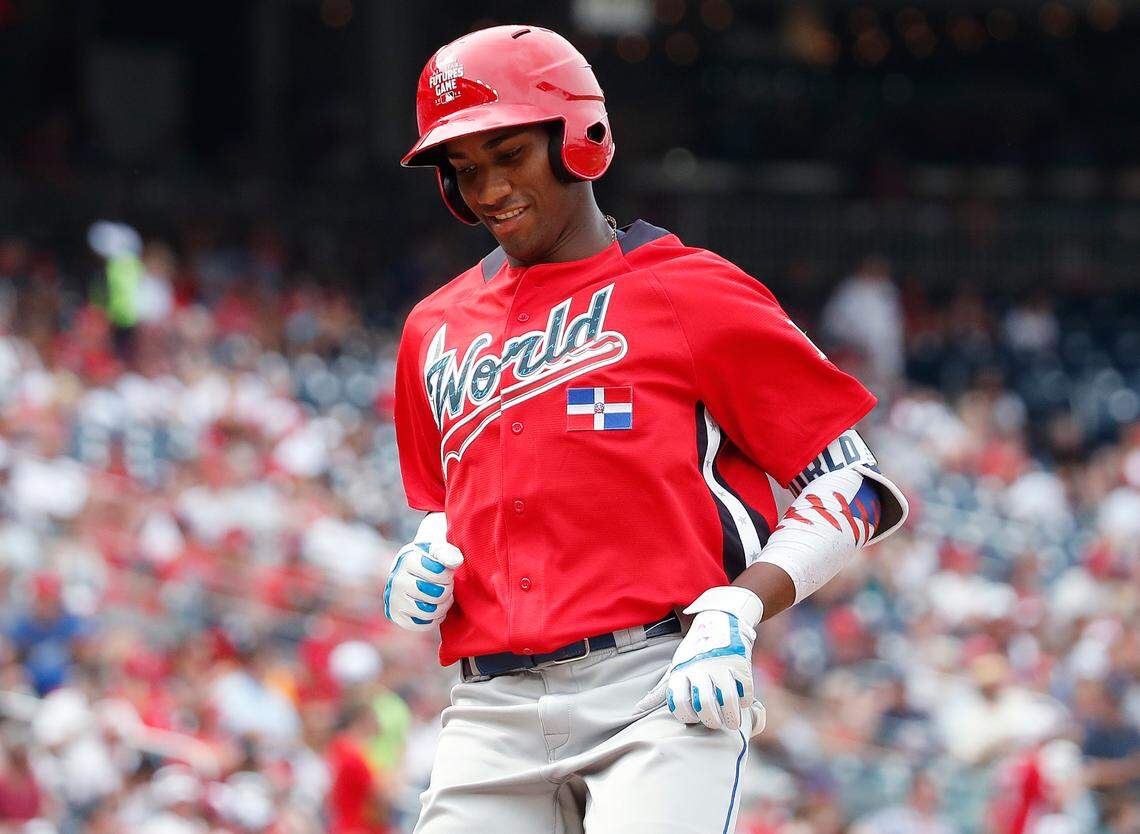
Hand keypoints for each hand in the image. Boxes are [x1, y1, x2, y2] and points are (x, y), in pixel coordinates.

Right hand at [383, 539, 463, 631]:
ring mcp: (393, 599)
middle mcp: (396, 579)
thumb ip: (447, 552)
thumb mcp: (439, 548)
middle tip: (446, 585)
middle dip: (447, 590)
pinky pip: (421, 624)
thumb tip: (452, 562)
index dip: (448, 574)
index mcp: (407, 559)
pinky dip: (433, 619)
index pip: (440, 573)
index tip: (445, 571)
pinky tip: (434, 607)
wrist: (415, 570)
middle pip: (436, 594)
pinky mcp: (395, 615)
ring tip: (443, 597)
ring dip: (443, 606)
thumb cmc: (431, 558)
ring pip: (429, 612)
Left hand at [635, 587, 765, 733]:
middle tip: (715, 723)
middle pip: (706, 704)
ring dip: (731, 717)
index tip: (693, 718)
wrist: (719, 621)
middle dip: (712, 720)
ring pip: (728, 700)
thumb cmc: (695, 651)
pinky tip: (741, 702)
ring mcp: (721, 666)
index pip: (679, 702)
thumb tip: (640, 708)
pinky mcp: (741, 664)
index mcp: (682, 670)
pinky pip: (746, 691)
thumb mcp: (677, 666)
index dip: (686, 716)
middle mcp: (700, 669)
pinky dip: (745, 701)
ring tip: (731, 722)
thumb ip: (662, 689)